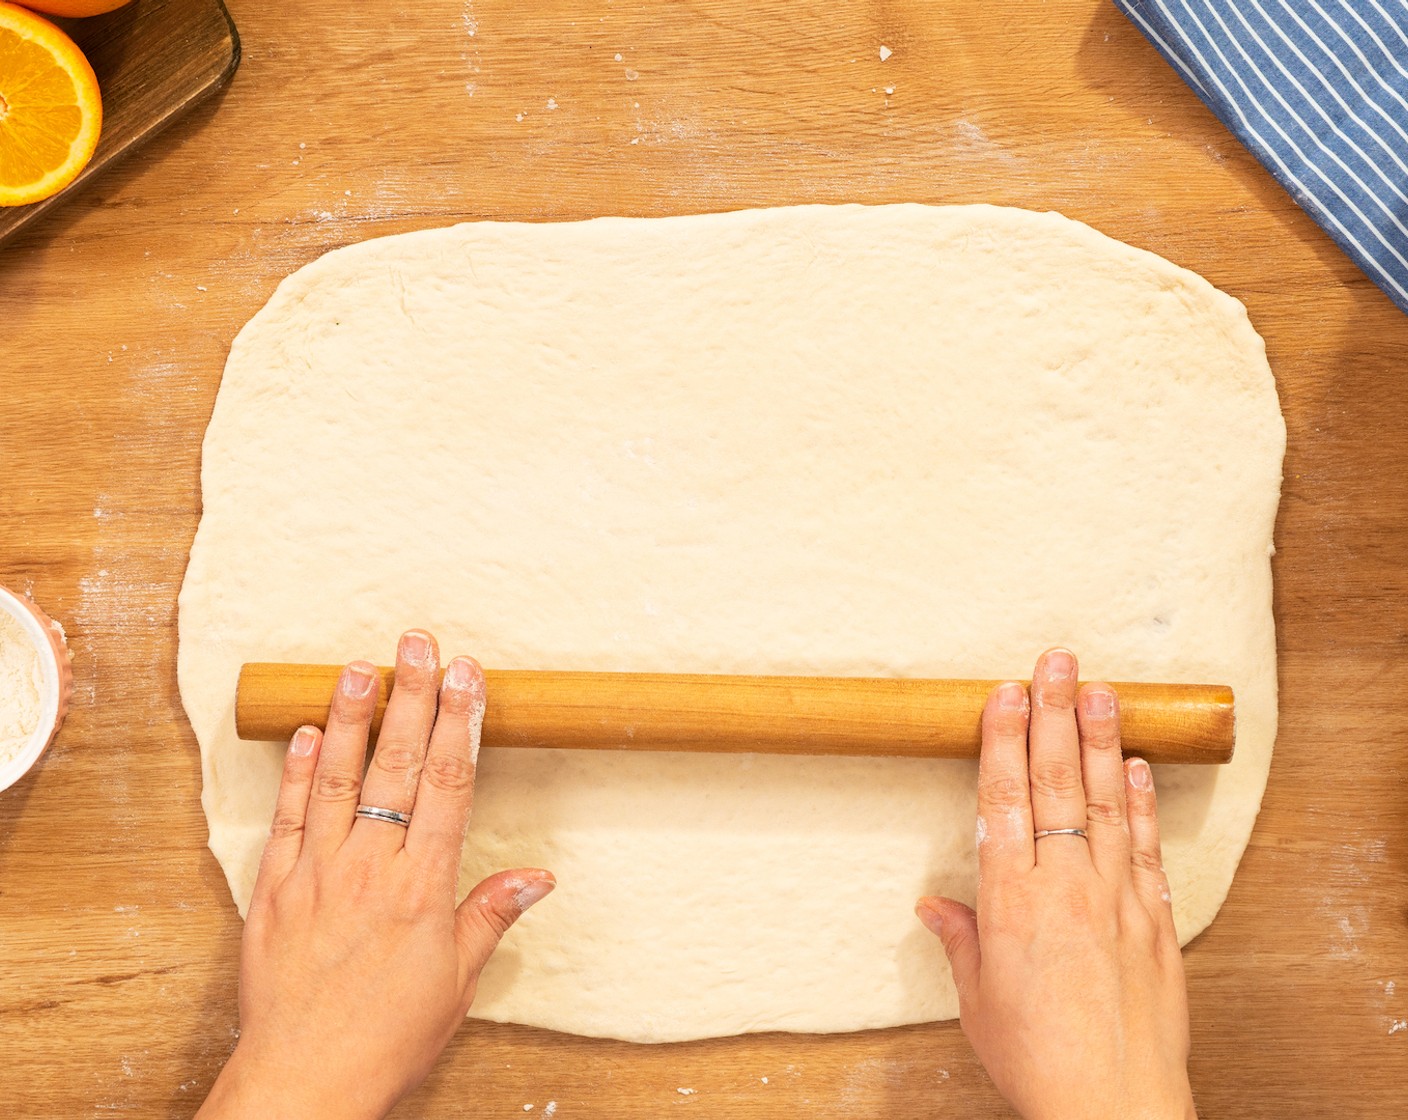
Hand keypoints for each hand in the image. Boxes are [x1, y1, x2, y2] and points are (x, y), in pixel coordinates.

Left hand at [198, 630, 554, 1119]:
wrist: (304, 1083)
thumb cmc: (388, 1038)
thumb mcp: (458, 983)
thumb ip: (491, 916)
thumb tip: (539, 876)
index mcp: (422, 888)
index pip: (447, 785)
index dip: (459, 724)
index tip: (466, 675)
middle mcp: (370, 869)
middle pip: (395, 766)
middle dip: (411, 697)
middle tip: (417, 642)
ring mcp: (317, 875)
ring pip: (336, 780)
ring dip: (350, 718)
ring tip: (359, 665)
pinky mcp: (273, 891)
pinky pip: (287, 820)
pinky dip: (296, 774)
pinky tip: (306, 734)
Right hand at [917, 648, 1195, 1119]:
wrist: (1115, 1107)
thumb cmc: (1039, 1060)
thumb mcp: (978, 1002)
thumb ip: (961, 941)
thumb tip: (933, 905)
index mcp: (1012, 903)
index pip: (1004, 799)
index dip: (1004, 741)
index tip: (1003, 694)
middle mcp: (1065, 888)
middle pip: (1057, 783)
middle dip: (1052, 715)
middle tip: (1055, 660)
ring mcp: (1116, 899)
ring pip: (1106, 802)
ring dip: (1100, 739)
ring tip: (1098, 687)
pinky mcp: (1153, 920)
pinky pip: (1146, 847)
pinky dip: (1142, 802)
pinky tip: (1136, 764)